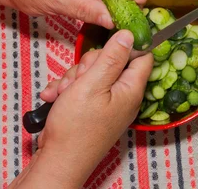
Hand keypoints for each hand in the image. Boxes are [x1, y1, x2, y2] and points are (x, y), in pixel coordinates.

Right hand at [10, 31, 152, 188]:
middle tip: (78, 78)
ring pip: (93, 74)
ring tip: (63, 93)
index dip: (125, 46)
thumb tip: (129, 35)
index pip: (142, 55)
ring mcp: (108, 103)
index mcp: (132, 88)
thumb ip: (112, 57)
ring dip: (74, 78)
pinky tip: (55, 98)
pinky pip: (82, 88)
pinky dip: (67, 90)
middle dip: (89, 65)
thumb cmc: (76, 128)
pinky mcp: (93, 109)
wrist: (58, 162)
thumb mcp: (93, 84)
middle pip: (112, 62)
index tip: (105, 46)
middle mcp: (124, 95)